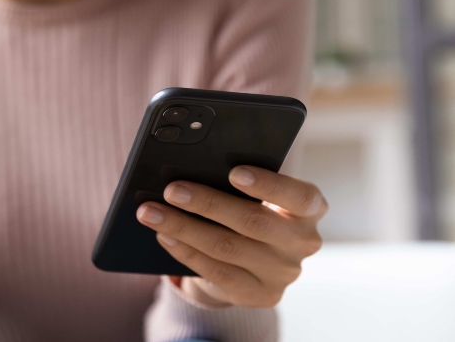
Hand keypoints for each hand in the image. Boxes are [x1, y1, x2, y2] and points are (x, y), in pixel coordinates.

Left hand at [136, 165, 326, 307]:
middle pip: (253, 221)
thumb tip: (192, 165)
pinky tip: (163, 236)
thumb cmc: (250, 207)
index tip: (234, 172)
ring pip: (228, 247)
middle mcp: (303, 242)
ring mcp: (283, 273)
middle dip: (207, 203)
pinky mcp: (260, 295)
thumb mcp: (254, 194)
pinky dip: (185, 251)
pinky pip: (217, 272)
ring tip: (151, 212)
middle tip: (171, 189)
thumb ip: (239, 181)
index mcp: (309, 209)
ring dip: (183, 227)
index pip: (301, 197)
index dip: (269, 185)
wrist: (254, 260)